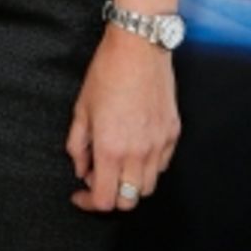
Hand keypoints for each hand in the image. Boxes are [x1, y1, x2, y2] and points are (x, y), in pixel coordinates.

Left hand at [66, 26, 179, 211]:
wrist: (139, 47)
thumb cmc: (107, 72)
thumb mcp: (81, 108)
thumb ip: (77, 144)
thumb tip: (80, 168)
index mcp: (111, 148)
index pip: (105, 199)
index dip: (89, 203)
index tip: (80, 195)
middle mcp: (138, 153)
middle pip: (128, 201)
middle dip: (111, 197)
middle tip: (98, 178)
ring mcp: (159, 145)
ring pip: (147, 187)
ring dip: (130, 184)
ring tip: (117, 163)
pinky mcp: (173, 134)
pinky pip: (162, 165)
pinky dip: (147, 167)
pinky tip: (135, 150)